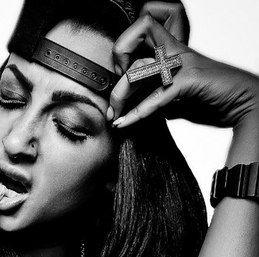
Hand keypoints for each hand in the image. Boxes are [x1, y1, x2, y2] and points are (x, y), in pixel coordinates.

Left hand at [108, 10, 258, 128]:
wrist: (243, 103)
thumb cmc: (214, 99)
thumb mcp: (180, 97)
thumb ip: (161, 96)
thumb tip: (142, 107)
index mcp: (171, 51)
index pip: (140, 33)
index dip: (123, 52)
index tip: (120, 78)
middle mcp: (174, 53)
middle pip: (131, 44)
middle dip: (115, 74)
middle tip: (112, 102)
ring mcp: (180, 66)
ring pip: (137, 70)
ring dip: (120, 96)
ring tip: (114, 115)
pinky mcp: (188, 82)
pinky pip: (154, 97)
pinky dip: (135, 114)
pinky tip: (123, 124)